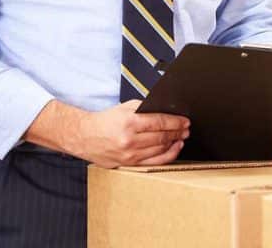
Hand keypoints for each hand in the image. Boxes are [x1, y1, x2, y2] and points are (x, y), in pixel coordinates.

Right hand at [72, 100, 189, 167]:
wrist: (85, 136)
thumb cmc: (105, 121)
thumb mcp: (125, 108)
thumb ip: (144, 109)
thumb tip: (165, 111)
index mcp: (129, 123)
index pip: (159, 122)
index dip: (175, 122)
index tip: (185, 121)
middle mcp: (130, 140)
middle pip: (161, 137)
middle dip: (177, 133)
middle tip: (186, 129)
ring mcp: (129, 154)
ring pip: (159, 150)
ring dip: (174, 144)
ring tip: (182, 138)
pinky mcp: (128, 164)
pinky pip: (153, 162)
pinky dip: (166, 156)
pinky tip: (173, 149)